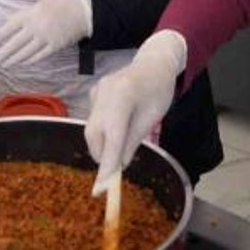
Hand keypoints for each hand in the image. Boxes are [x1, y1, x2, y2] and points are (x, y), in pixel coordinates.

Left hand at [0, 0, 91, 67]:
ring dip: (12, 60)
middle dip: (0, 54)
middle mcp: (35, 27)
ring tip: (3, 65)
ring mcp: (45, 38)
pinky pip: (38, 56)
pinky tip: (20, 63)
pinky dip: (28, 61)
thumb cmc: (59, 6)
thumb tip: (9, 25)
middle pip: (14, 44)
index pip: (8, 28)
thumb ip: (24, 15)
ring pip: (24, 53)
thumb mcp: (39, 5)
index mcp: (30, 15)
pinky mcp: (54, 47)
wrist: (82, 13)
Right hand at [85, 30, 186, 194]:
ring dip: (101, 144)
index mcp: (123, 97)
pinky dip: (101, 132)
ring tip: (117, 149)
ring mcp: (96, 91)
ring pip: (91, 129)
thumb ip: (133, 141)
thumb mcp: (151, 118)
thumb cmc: (158, 91)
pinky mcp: (93, 93)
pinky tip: (115, 130)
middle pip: (94, 134)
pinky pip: (93, 119)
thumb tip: (119, 166)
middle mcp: (104, 93)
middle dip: (102, 155)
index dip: (107, 163)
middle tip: (114, 168)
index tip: (104, 186)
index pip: (112, 137)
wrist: (153, 63)